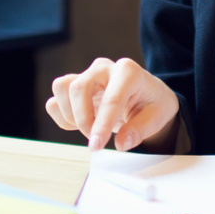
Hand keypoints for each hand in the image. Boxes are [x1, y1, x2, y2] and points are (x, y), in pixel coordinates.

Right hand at [46, 57, 180, 151]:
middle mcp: (104, 68)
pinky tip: (79, 124)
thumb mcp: (158, 116)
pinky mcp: (75, 85)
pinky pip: (56, 99)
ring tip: (89, 129)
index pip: (110, 99)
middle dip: (83, 120)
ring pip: (62, 88)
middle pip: (78, 88)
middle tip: (96, 141)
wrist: (146, 95)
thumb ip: (140, 130)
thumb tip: (121, 143)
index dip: (101, 125)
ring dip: (70, 115)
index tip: (96, 145)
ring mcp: (87, 74)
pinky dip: (62, 116)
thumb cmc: (152, 103)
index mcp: (128, 71)